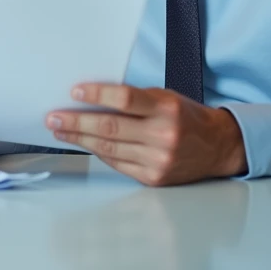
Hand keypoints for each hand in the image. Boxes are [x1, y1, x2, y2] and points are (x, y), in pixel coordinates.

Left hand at [47, 84, 246, 185]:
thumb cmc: (186, 117)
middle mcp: (163, 135)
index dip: (97, 95)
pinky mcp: (153, 177)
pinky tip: (85, 144)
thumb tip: (91, 100)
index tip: (74, 92)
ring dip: (80, 139)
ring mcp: (158, 160)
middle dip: (76, 122)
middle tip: (53, 117)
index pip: (125, 99)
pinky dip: (99, 152)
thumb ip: (133, 99)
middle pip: (110, 128)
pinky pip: (117, 163)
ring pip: (109, 148)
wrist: (218, 147)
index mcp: (166, 109)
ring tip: (60, 131)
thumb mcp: (165, 98)